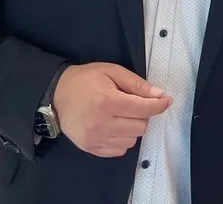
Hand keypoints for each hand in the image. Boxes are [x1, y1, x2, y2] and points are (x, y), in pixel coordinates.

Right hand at [52, 62, 171, 157]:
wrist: (56, 95)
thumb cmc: (85, 80)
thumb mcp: (111, 71)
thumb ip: (136, 84)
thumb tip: (158, 94)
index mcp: (108, 102)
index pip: (143, 109)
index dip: (159, 105)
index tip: (166, 100)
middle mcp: (102, 123)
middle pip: (140, 127)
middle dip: (143, 115)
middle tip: (134, 104)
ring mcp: (95, 139)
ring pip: (131, 141)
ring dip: (133, 128)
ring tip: (122, 116)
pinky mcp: (90, 148)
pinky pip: (119, 150)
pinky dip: (122, 139)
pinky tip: (115, 127)